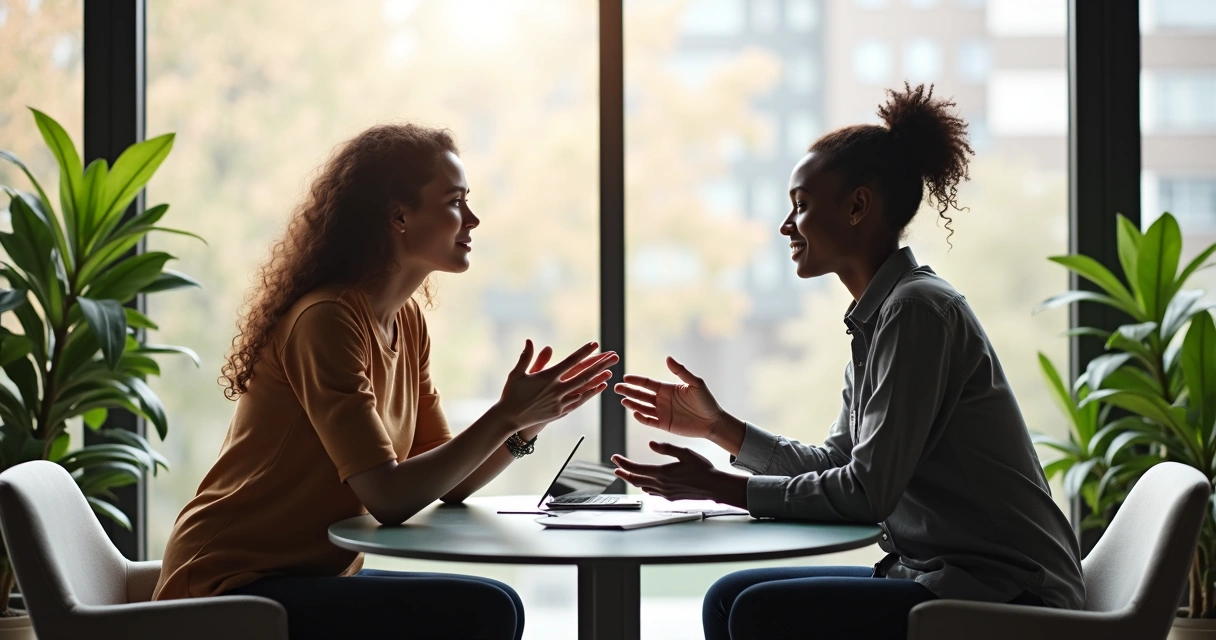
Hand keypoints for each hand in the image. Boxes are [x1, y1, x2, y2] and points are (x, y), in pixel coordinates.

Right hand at [495, 340, 616, 431]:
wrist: (509, 418)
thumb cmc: (511, 393)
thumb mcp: (516, 373)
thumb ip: (526, 357)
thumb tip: (529, 341)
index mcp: (547, 377)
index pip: (570, 361)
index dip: (583, 352)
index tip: (595, 344)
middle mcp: (557, 389)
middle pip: (583, 375)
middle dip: (599, 365)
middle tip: (613, 356)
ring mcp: (560, 402)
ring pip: (584, 388)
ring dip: (598, 379)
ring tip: (610, 372)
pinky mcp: (560, 412)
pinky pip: (579, 401)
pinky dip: (590, 394)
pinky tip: (598, 388)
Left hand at [610, 441, 747, 507]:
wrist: (715, 487)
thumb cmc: (703, 469)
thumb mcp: (685, 453)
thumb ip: (666, 448)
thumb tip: (651, 444)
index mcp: (662, 473)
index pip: (636, 469)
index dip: (623, 463)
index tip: (615, 458)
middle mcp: (661, 485)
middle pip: (636, 480)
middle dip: (624, 473)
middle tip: (616, 468)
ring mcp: (665, 494)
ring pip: (642, 487)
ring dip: (633, 480)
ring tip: (627, 474)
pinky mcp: (671, 498)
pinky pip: (652, 492)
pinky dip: (644, 487)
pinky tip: (645, 484)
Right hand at [614, 356, 730, 439]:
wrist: (713, 422)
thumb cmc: (706, 401)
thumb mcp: (695, 383)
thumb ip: (681, 371)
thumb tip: (668, 358)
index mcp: (667, 388)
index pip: (647, 383)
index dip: (636, 380)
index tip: (625, 377)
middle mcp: (662, 400)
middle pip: (641, 395)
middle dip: (628, 391)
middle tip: (616, 388)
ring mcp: (662, 412)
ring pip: (642, 407)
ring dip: (632, 404)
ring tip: (622, 400)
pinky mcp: (664, 424)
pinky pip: (648, 421)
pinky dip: (640, 418)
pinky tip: (635, 413)